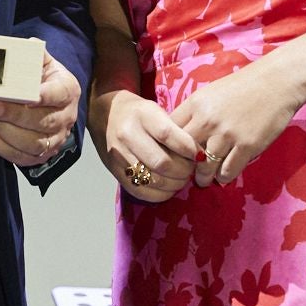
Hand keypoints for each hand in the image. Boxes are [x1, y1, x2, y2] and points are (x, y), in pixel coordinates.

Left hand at [0, 51, 80, 167]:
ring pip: (30, 143)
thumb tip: (26, 45)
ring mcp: (54, 140)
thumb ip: (34, 54)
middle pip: (42, 122)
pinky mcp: (39, 155)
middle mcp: (65, 118)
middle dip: (13, 115)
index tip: (28, 95)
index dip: (44, 96)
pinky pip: (17, 156)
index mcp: (67, 91)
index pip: (59, 94)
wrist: (53, 103)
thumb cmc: (43, 81)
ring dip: (1, 132)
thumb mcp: (43, 63)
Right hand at [95, 88, 200, 204]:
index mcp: (141, 115)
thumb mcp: (157, 110)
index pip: (168, 135)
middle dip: (183, 171)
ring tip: (182, 179)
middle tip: (191, 170)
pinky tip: (168, 188)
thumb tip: (199, 155)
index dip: (188, 148)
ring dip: (174, 184)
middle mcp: (127, 134)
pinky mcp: (115, 171)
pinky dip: (160, 194)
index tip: (199, 155)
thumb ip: (176, 130)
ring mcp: (119, 155)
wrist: (106, 115)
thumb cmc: (139, 114)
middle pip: (162, 162)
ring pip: (154, 180)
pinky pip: (141, 191)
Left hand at [171, 52, 305, 184]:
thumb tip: (178, 135)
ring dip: (204, 177)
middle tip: (187, 173)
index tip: (174, 155)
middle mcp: (207, 120)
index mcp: (195, 104)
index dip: (169, 147)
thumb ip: (194, 112)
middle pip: (183, 154)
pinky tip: (224, 175)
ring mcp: (227, 134)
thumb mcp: (211, 93)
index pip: (170, 132)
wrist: (278, 81)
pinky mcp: (247, 146)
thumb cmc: (243, 86)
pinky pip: (228, 171)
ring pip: (204, 168)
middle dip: (184, 166)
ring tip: (204, 179)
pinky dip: (224, 177)